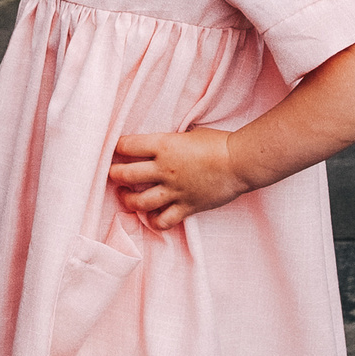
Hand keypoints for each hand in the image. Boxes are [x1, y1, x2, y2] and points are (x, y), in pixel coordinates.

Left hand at [107, 128, 253, 229]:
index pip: (127, 145)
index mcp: (163, 145)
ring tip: (125, 196)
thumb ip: (170, 141)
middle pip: (126, 174)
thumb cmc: (217, 143)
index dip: (118, 146)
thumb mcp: (188, 134)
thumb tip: (159, 144)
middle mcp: (164, 169)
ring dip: (128, 199)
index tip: (117, 148)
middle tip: (114, 173)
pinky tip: (152, 216)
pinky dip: (155, 221)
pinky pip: (164, 221)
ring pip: (139, 201)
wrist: (240, 162)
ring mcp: (174, 190)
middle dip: (115, 174)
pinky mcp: (187, 207)